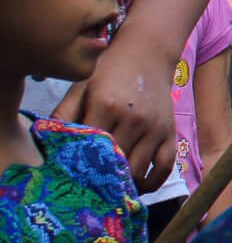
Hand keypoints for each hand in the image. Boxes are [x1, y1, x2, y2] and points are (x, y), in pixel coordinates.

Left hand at [53, 40, 176, 192]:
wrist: (147, 54)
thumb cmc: (109, 71)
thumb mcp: (80, 87)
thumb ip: (63, 115)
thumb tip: (49, 145)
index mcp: (107, 105)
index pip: (89, 149)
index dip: (79, 167)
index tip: (71, 177)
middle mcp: (134, 118)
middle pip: (113, 163)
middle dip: (99, 178)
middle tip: (88, 187)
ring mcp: (155, 127)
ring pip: (137, 170)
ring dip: (122, 183)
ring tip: (110, 188)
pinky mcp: (170, 132)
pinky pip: (164, 166)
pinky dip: (152, 182)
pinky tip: (138, 185)